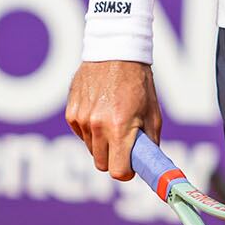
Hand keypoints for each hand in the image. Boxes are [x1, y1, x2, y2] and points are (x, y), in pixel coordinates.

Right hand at [66, 60, 161, 180]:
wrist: (115, 52)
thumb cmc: (138, 83)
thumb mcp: (153, 113)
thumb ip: (150, 142)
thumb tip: (148, 165)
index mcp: (119, 128)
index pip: (117, 171)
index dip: (126, 171)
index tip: (130, 166)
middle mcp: (97, 126)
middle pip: (102, 164)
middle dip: (114, 159)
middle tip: (124, 144)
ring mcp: (81, 119)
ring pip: (91, 149)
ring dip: (102, 143)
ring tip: (113, 120)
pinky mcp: (71, 113)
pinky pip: (81, 134)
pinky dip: (90, 130)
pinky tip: (100, 111)